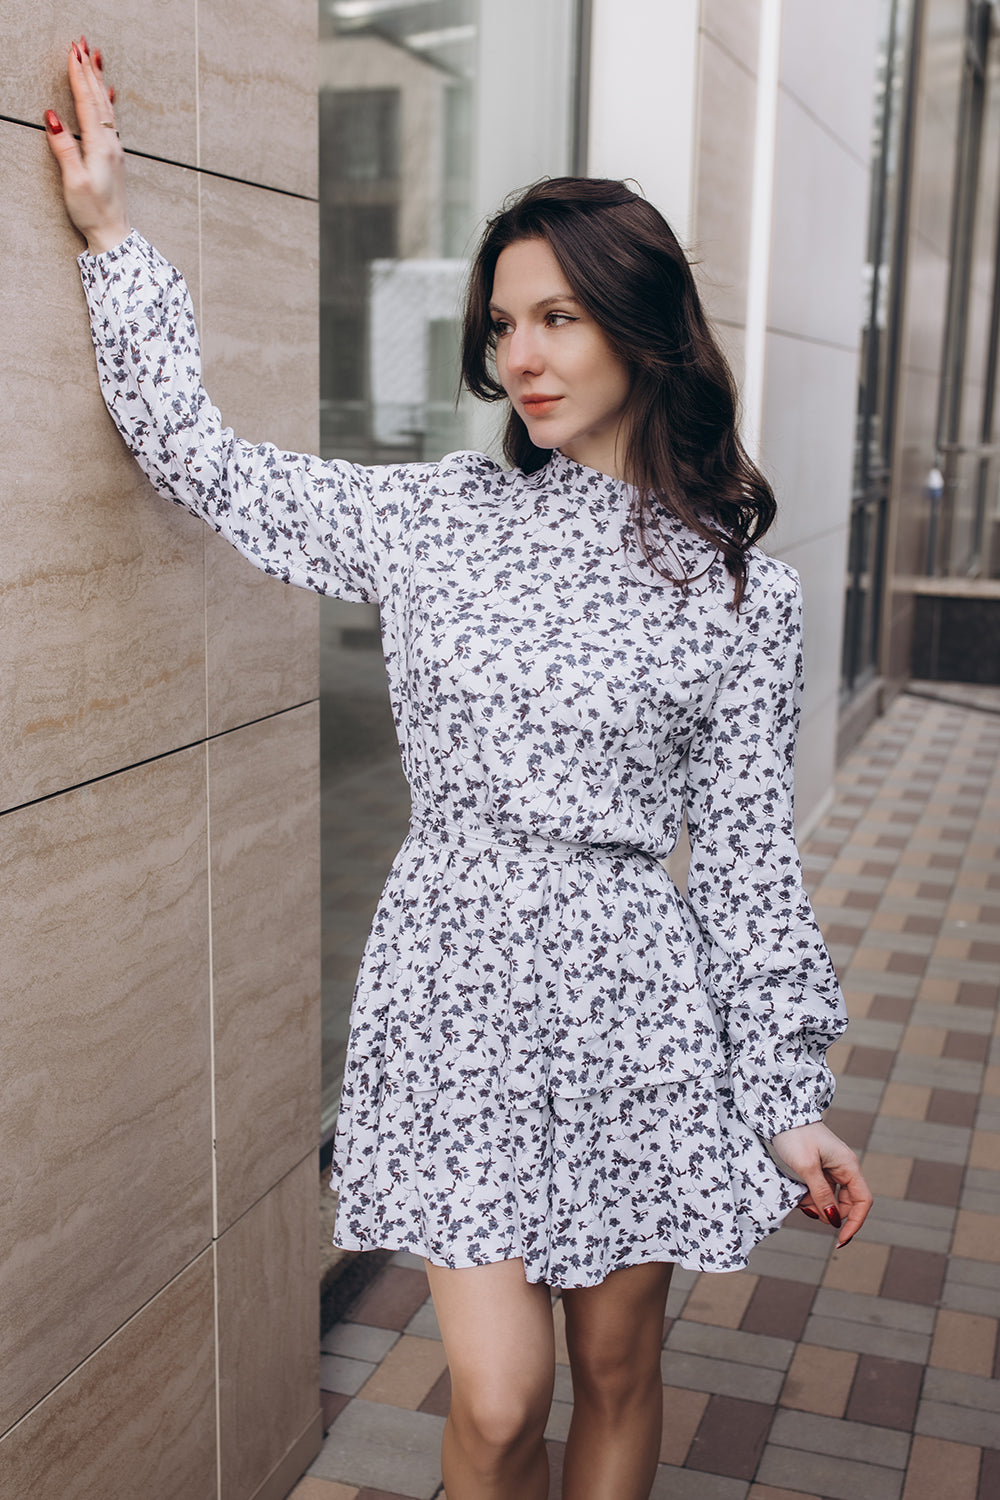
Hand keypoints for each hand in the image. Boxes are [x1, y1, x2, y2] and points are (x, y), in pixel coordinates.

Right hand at [44, 37, 129, 254]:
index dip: (79, 76)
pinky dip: (107, 101)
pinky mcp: (114, 157)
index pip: (87, 102)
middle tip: (82, 42)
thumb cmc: (92, 211)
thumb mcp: (73, 181)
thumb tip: (51, 116)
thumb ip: (64, 147)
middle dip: (89, 69)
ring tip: (95, 57)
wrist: (114, 234)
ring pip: (106, 106)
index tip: (73, 51)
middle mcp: (111, 144)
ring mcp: (115, 149)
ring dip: (99, 80)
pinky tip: (109, 93)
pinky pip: (111, 120)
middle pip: (98, 99)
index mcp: (100, 146)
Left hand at [769, 1121, 872, 1247]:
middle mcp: (844, 1168)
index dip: (855, 1223)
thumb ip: (821, 1194)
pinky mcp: (820, 1168)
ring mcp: (832, 1168)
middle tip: (808, 1210)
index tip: (840, 1240)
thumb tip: (833, 1219)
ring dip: (818, 1205)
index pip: (863, 1202)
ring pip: (832, 1198)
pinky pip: (821, 1190)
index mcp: (848, 1166)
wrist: (781, 1113)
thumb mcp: (807, 1167)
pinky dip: (811, 1197)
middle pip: (847, 1203)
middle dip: (830, 1212)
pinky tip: (798, 1194)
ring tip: (799, 1198)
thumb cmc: (795, 1135)